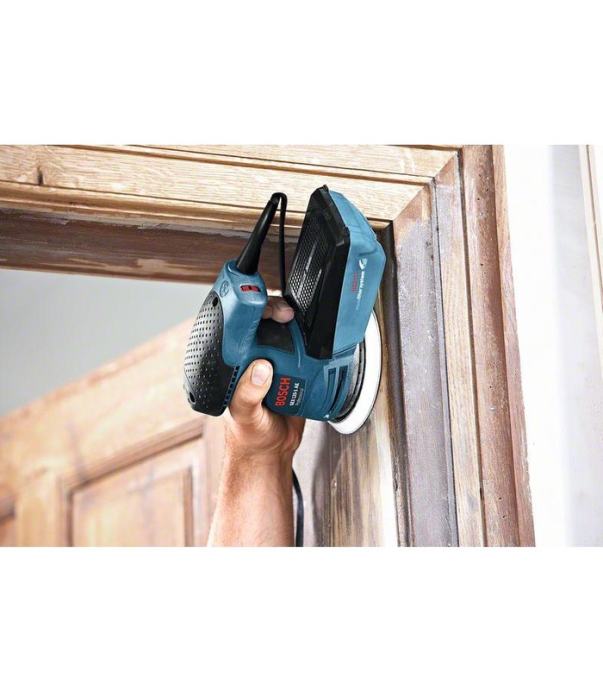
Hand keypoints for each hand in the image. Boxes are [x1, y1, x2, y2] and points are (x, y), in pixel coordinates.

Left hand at [224, 297, 305, 466]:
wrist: (271, 451)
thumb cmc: (248, 434)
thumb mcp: (244, 415)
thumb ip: (248, 394)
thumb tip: (260, 370)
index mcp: (238, 363)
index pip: (244, 326)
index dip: (257, 312)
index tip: (274, 313)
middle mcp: (256, 358)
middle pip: (271, 323)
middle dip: (283, 314)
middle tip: (291, 318)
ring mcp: (278, 364)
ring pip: (292, 336)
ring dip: (303, 330)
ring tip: (307, 334)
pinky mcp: (298, 372)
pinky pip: (309, 356)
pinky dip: (317, 350)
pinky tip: (320, 349)